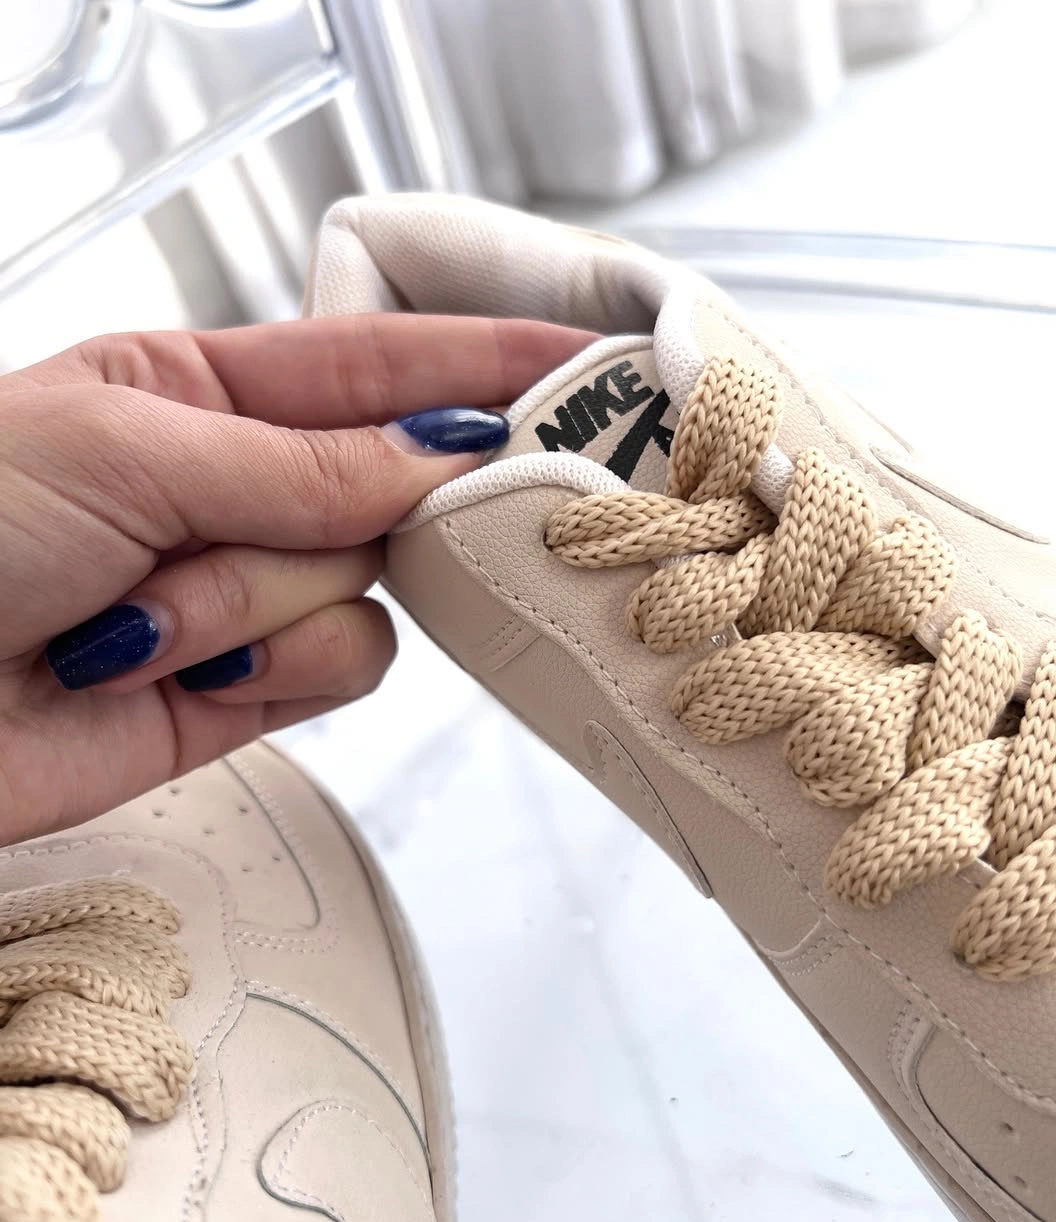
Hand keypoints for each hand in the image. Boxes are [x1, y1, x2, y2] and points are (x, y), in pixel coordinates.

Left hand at [0, 314, 590, 843]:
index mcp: (200, 390)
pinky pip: (344, 664)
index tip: (584, 364)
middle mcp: (241, 487)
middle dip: (365, 507)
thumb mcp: (127, 448)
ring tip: (147, 619)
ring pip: (368, 587)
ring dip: (265, 604)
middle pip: (390, 486)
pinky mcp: (253, 684)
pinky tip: (186, 671)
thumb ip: (302, 462)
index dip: (482, 359)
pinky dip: (274, 668)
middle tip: (346, 517)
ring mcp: (252, 589)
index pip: (376, 363)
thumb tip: (439, 455)